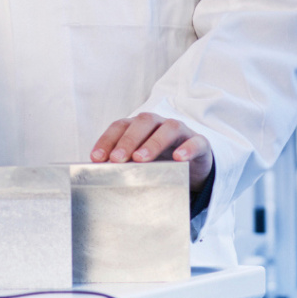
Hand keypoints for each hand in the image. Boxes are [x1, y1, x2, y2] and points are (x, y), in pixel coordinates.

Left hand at [90, 112, 212, 191]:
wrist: (193, 167)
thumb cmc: (160, 161)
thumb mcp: (140, 162)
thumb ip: (124, 164)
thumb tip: (99, 175)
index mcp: (140, 126)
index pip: (121, 126)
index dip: (107, 140)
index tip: (96, 158)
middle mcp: (159, 123)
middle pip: (143, 122)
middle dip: (128, 140)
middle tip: (116, 159)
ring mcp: (181, 131)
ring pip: (168, 128)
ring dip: (153, 143)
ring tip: (140, 159)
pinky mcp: (200, 143)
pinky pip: (195, 142)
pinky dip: (187, 148)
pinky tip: (179, 158)